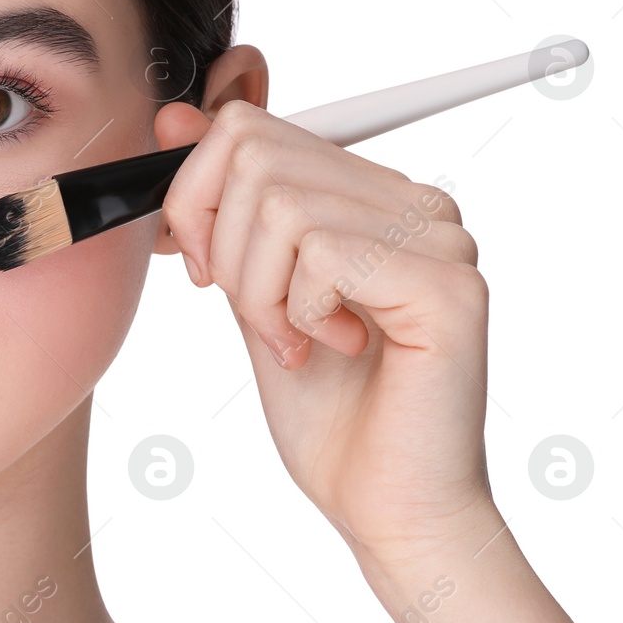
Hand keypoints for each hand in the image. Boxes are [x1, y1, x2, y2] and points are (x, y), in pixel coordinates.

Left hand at [156, 94, 494, 565]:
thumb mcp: (250, 294)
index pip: (250, 128)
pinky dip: (298, 311)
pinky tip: (337, 348)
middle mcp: (414, 201)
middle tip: (257, 317)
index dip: (197, 198)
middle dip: (223, 248)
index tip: (204, 269)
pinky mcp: (448, 282)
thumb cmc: (329, 415)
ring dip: (259, 292)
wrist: (386, 506)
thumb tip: (174, 116)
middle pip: (255, 153)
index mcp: (370, 195)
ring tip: (297, 342)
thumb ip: (222, 212)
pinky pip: (322, 251)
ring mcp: (439, 236)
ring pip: (281, 205)